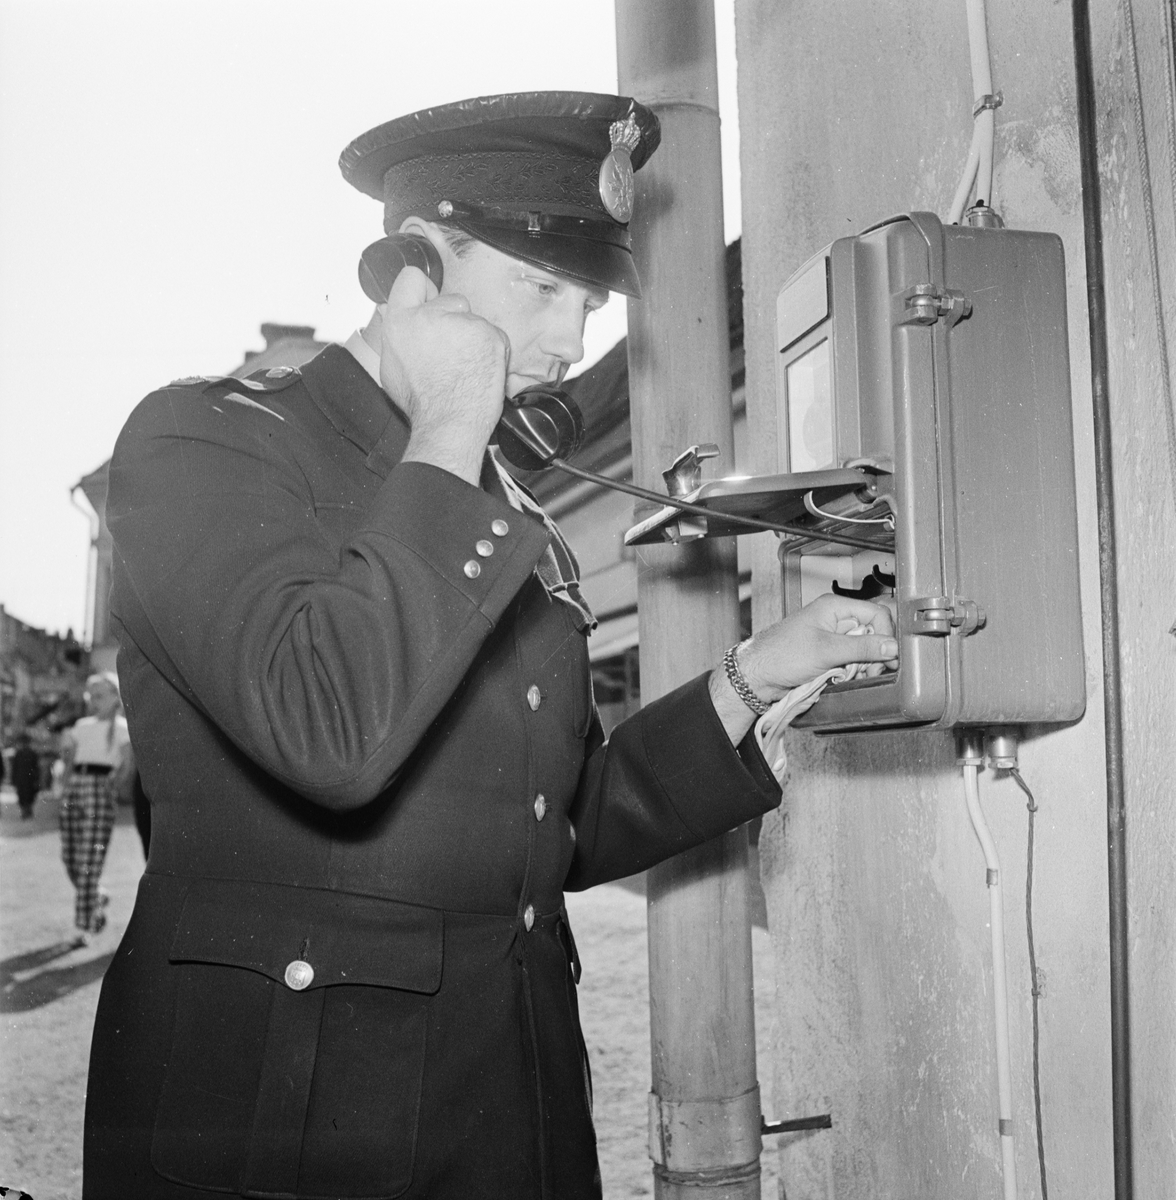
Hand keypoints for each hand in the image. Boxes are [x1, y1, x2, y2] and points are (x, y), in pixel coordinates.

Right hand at [377, 265, 508, 484]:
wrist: (450, 423)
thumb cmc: (422, 403)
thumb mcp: (392, 366)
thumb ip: (397, 334)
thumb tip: (394, 313)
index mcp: (401, 321)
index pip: (411, 278)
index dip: (423, 290)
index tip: (429, 300)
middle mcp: (431, 316)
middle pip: (451, 300)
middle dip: (453, 319)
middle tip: (450, 352)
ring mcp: (464, 323)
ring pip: (474, 321)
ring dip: (473, 339)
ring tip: (464, 369)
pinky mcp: (490, 334)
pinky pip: (494, 336)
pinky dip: (491, 351)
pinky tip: (479, 371)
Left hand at [708, 594, 897, 745]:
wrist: (756, 676)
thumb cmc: (779, 655)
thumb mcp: (826, 651)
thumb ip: (861, 648)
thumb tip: (891, 646)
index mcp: (834, 607)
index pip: (876, 612)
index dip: (886, 634)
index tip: (890, 655)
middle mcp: (835, 619)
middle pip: (872, 632)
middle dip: (875, 653)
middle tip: (873, 669)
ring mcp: (831, 637)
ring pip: (864, 649)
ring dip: (865, 664)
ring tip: (855, 675)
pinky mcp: (828, 654)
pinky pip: (851, 660)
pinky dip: (853, 670)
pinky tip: (845, 677)